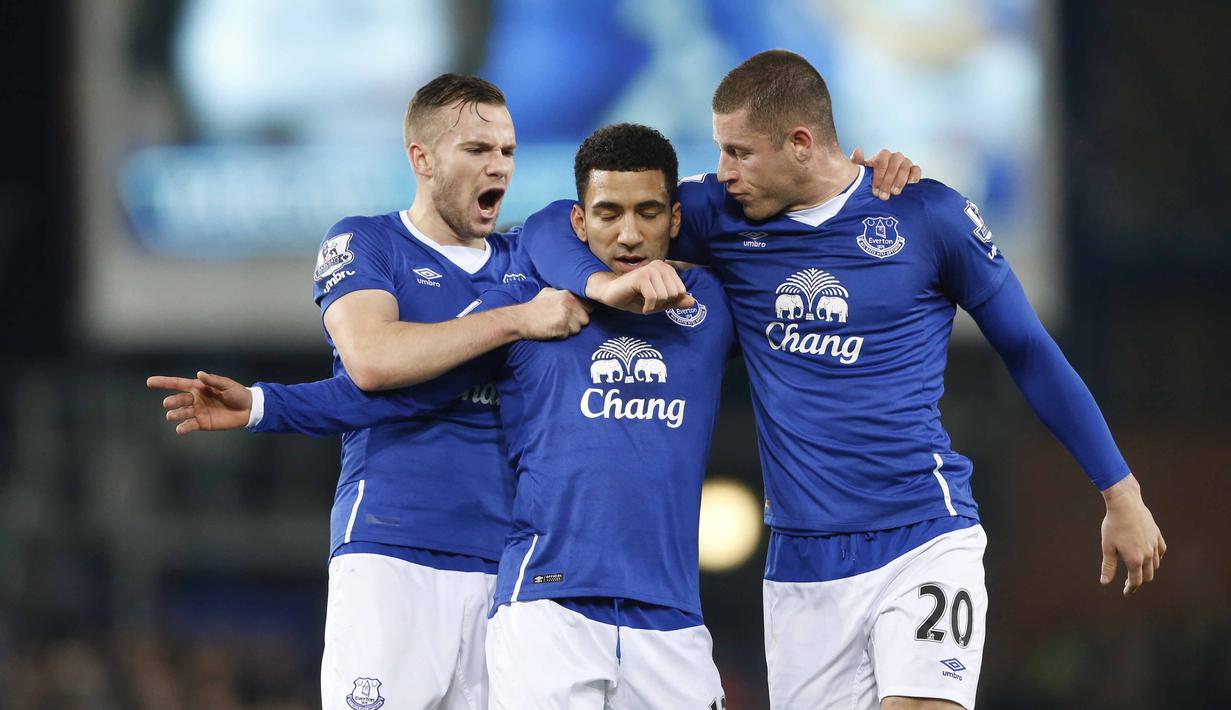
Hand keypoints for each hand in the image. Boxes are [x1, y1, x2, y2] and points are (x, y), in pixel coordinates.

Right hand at [146, 371, 252, 433]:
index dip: (164, 382)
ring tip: (171, 415)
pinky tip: (179, 429)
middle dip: (172, 401)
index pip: (178, 384)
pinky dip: (183, 427)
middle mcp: (195, 399)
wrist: (248, 409)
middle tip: (168, 403)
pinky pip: (189, 425)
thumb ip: (213, 380)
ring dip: (175, 414)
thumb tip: (199, 374)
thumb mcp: (226, 384)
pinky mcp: (202, 423)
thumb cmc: (237, 393)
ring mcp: (197, 411)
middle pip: (179, 399)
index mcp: (199, 387)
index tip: (149, 382)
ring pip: (181, 413)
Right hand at [514, 288, 591, 339]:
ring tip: (556, 325)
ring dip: (569, 330)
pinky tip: (552, 329)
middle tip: (563, 322)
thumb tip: (576, 296)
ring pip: (578, 328)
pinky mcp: (562, 327)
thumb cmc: (534, 308)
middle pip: (585, 319)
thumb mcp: (549, 293)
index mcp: (568, 294)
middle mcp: (569, 303)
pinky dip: (562, 335)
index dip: (581, 313)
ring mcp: (566, 315)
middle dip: (577, 322)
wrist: (521, 319)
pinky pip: (569, 335)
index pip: (588, 306)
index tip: (573, 315)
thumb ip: (564, 294)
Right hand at [586, 261, 695, 314]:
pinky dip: (648, 306)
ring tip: (642, 300)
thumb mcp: (659, 303)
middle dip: (661, 303)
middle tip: (648, 300)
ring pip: (664, 296)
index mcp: (667, 269)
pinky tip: (640, 303)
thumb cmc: (635, 298)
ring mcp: (651, 269)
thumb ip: (676, 301)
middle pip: (674, 294)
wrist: (612, 294)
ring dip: (653, 305)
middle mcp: (660, 265)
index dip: (668, 300)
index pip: (681, 291)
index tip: (655, 298)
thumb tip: (693, 302)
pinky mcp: (642, 276)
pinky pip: (653, 298)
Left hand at [851, 148, 921, 199]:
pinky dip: (914, 176)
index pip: (882, 160)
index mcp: (882, 156)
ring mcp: (905, 163)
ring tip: (894, 192)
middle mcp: (894, 157)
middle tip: (883, 195)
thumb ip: (857, 162)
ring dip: (900, 180)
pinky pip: (917, 169)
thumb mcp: (861, 173)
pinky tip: (910, 184)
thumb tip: (858, 151)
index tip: (874, 189)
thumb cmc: (870, 180)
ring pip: (906, 166)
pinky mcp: (914, 170)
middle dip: (888, 180)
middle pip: (894, 163)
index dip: (879, 175)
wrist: (881, 188)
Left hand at [1099, 474, 1165, 595]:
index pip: (1135, 581)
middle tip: (1130, 582)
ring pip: (1155, 565)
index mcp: (1134, 560)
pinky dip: (1157, 558)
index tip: (1126, 592)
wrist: (1126, 504)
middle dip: (1139, 581)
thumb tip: (1105, 582)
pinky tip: (1151, 557)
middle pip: (1148, 576)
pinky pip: (1161, 551)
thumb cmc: (1113, 525)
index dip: (1131, 588)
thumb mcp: (1107, 547)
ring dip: (1148, 570)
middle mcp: (1147, 555)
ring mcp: (1155, 545)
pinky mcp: (1158, 536)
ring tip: (1138, 570)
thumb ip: (1108, 566)